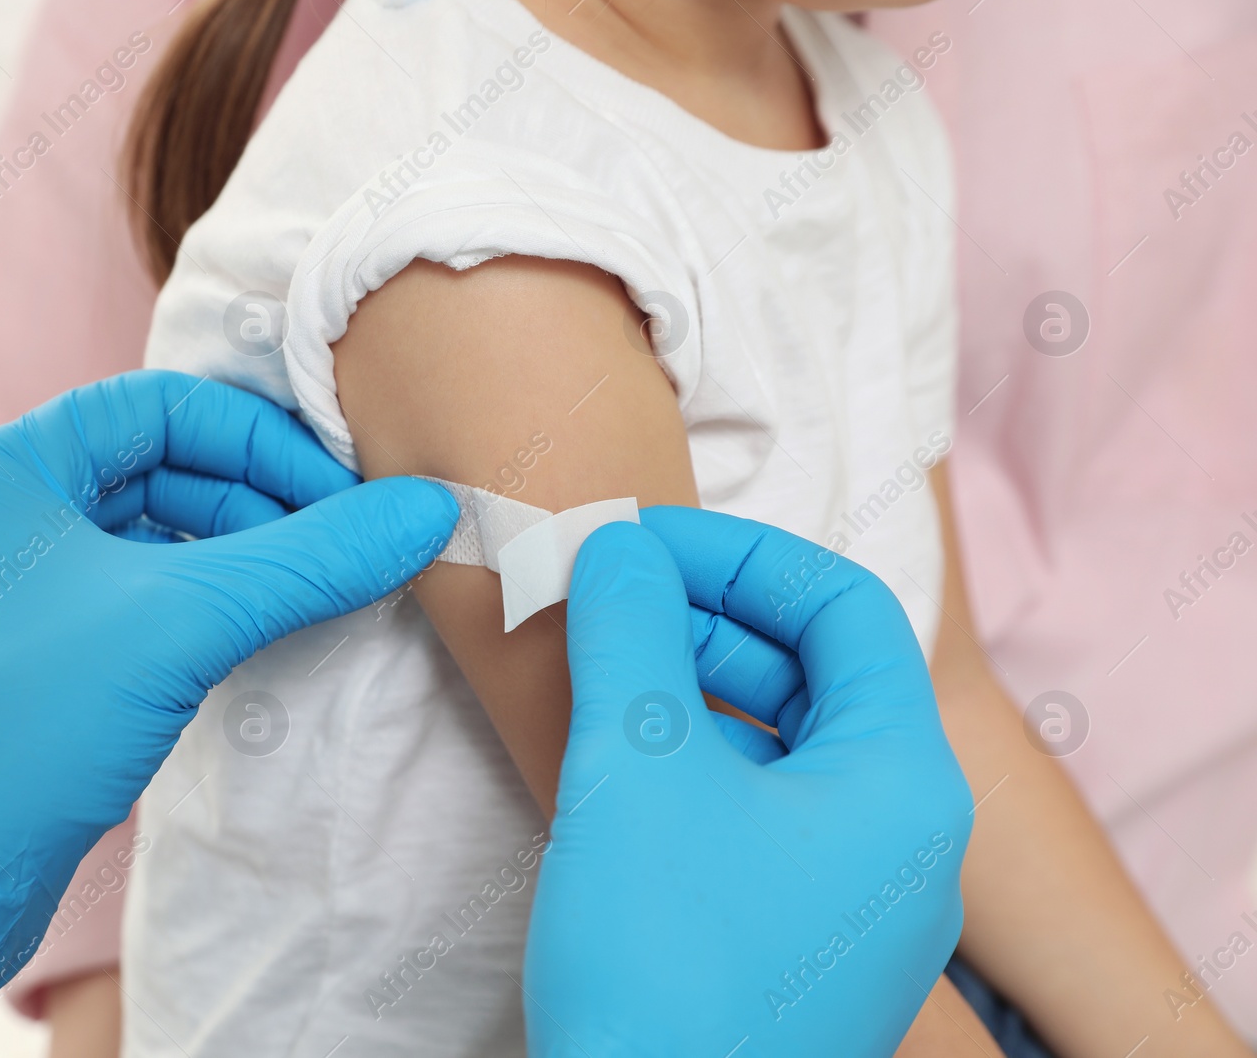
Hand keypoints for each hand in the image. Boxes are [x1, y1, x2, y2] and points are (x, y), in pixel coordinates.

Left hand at [0, 371, 457, 1053]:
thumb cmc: (22, 727)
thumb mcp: (180, 623)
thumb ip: (306, 560)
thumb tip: (423, 513)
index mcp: (6, 467)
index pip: (162, 408)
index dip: (262, 443)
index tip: (341, 496)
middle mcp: (3, 511)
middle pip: (164, 466)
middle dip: (260, 502)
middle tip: (338, 548)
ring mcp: (16, 585)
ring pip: (156, 535)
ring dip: (240, 556)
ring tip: (310, 591)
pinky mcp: (39, 652)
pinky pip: (142, 596)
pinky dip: (206, 603)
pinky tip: (260, 632)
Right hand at [524, 507, 972, 1056]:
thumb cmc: (664, 963)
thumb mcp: (636, 768)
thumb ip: (629, 630)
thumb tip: (616, 545)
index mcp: (904, 783)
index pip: (843, 609)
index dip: (739, 557)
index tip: (640, 543)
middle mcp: (904, 839)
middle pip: (815, 674)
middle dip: (704, 619)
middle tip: (606, 598)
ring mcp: (857, 901)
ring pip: (782, 746)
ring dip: (693, 688)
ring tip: (602, 670)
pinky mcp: (802, 944)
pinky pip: (760, 815)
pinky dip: (694, 765)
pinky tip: (620, 763)